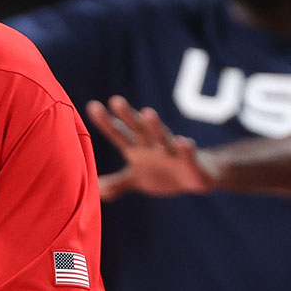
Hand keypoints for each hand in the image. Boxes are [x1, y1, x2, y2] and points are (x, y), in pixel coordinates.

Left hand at [85, 96, 212, 199]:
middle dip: (128, 116)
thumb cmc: (163, 172)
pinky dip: (185, 149)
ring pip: (163, 138)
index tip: (93, 105)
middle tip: (116, 100)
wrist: (197, 175)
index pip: (119, 134)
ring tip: (147, 113)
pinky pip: (187, 155)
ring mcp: (172, 152)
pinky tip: (182, 141)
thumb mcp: (136, 179)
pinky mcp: (191, 163)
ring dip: (155, 126)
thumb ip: (117, 183)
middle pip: (139, 129)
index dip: (106, 123)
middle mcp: (153, 146)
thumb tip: (96, 190)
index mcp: (138, 149)